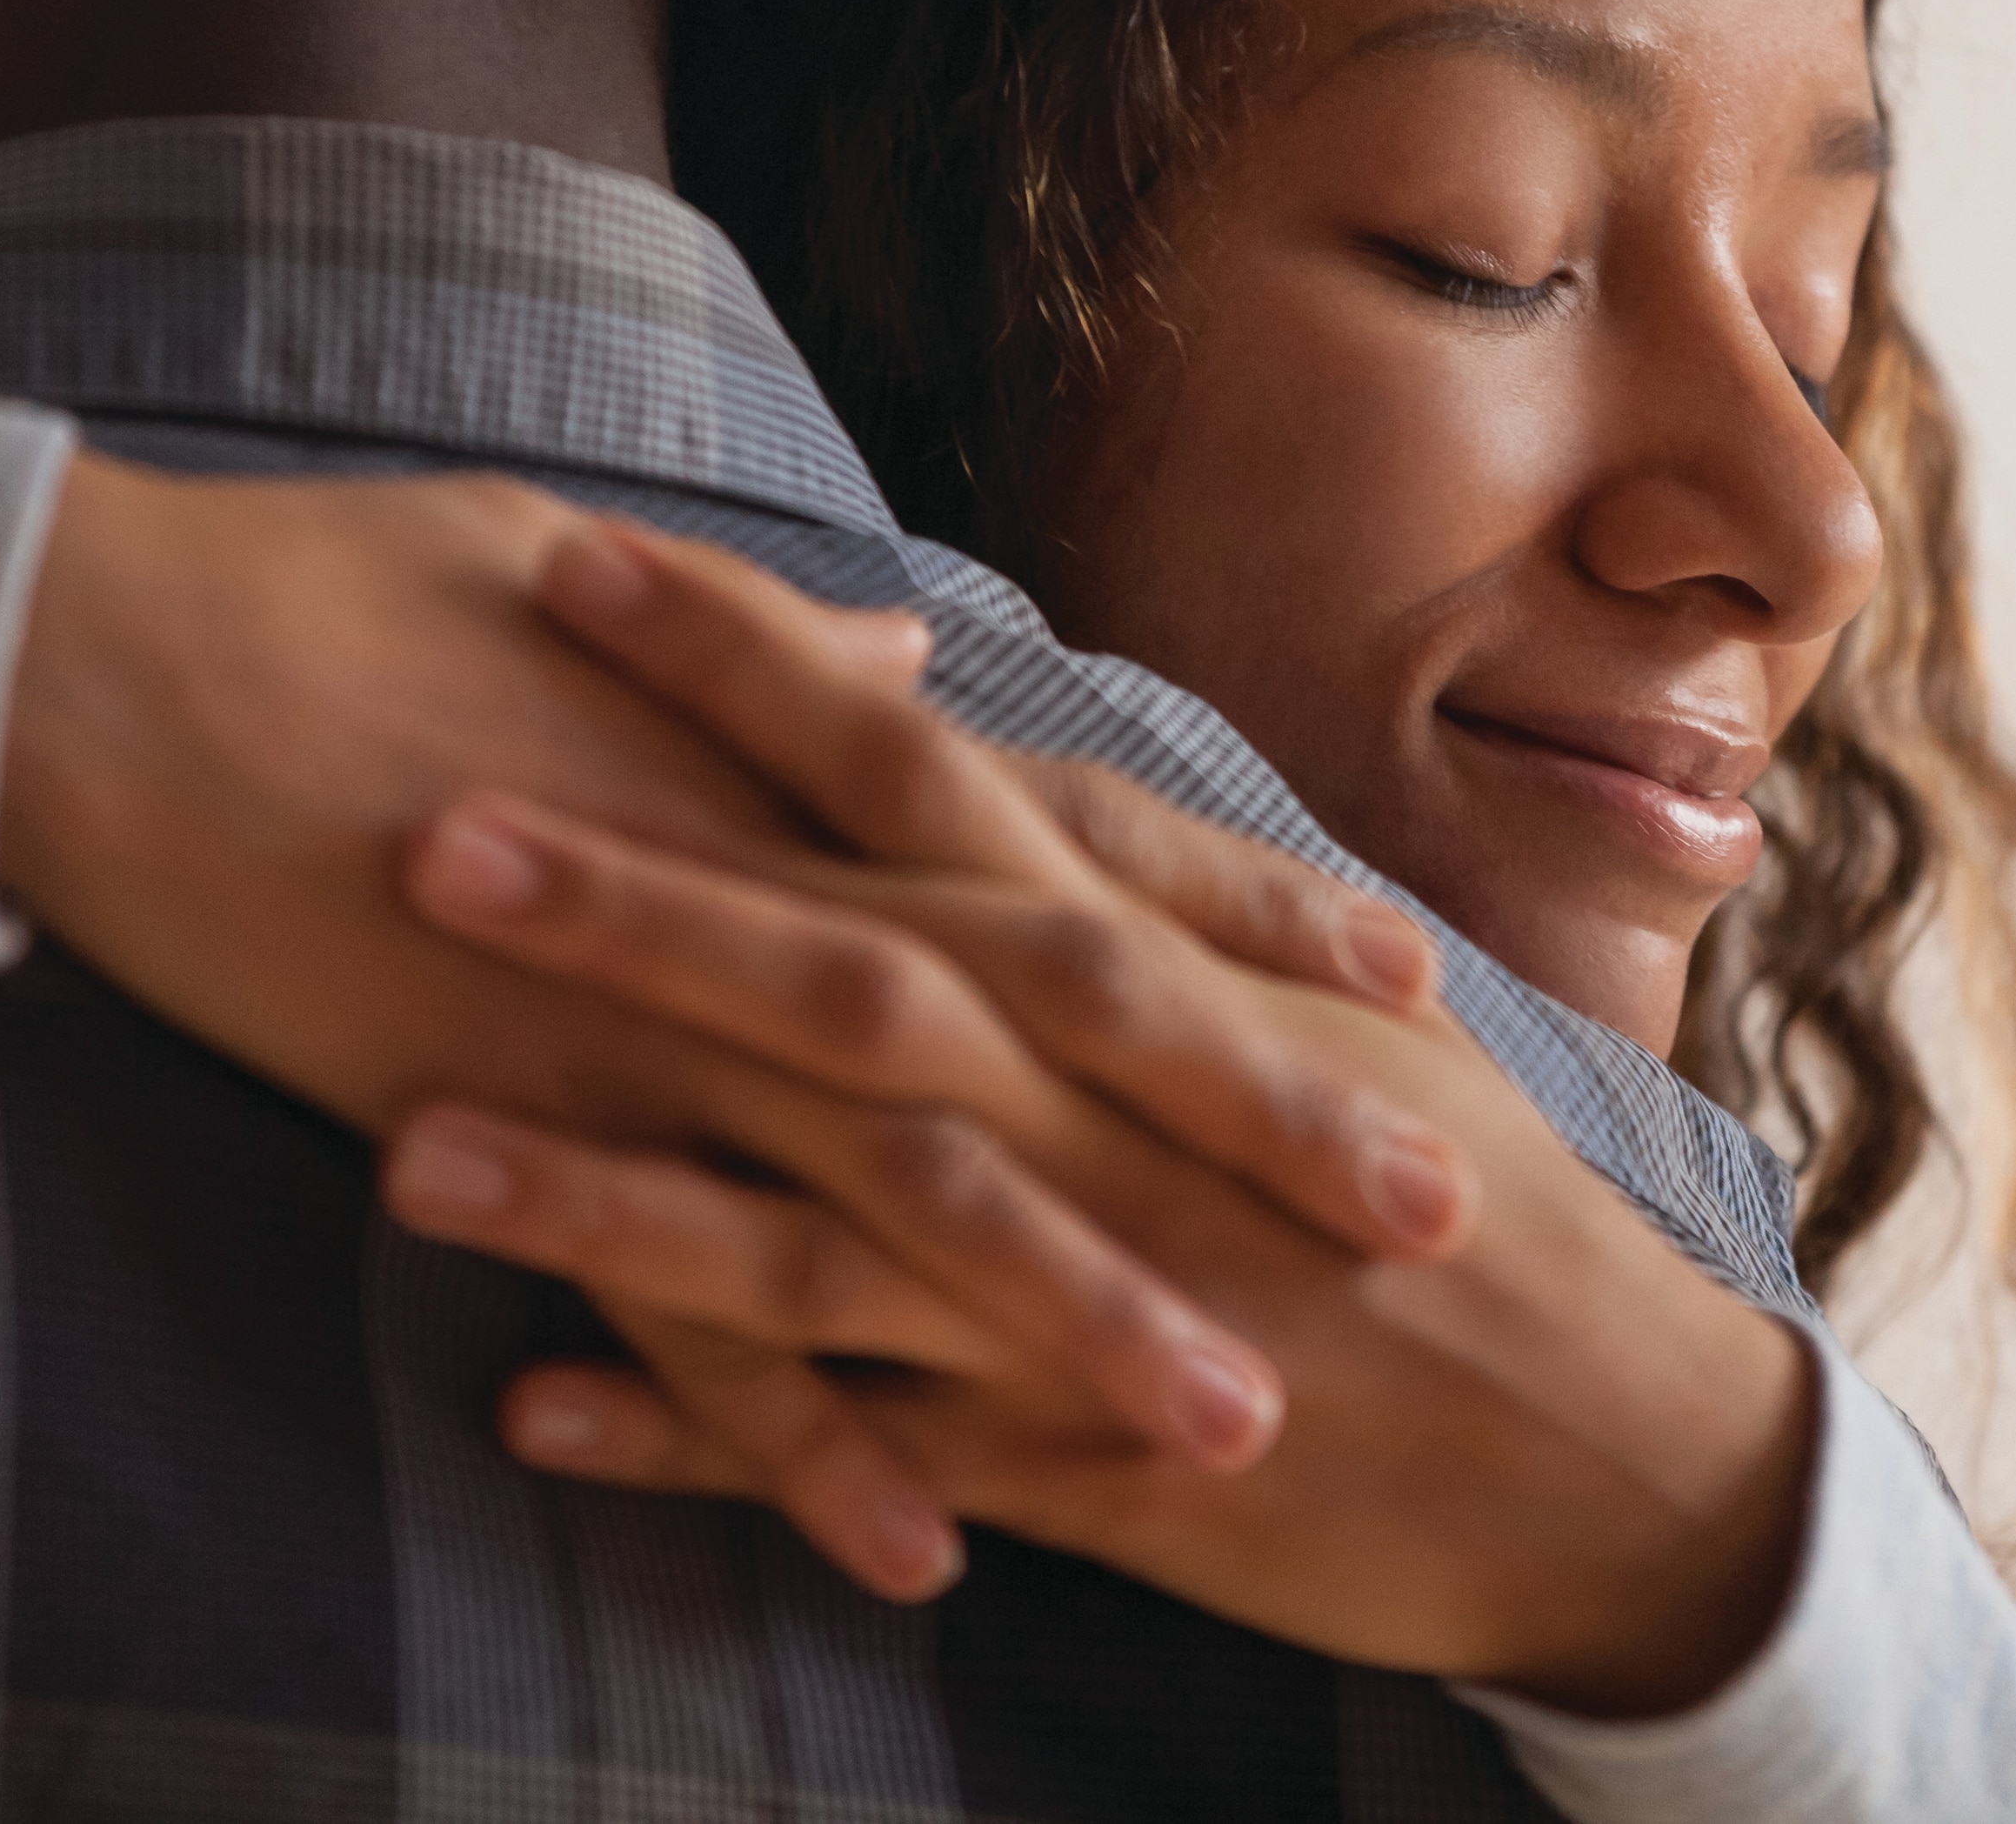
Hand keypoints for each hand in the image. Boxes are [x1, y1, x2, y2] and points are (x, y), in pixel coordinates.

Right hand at [0, 455, 1468, 1503]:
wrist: (89, 667)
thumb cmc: (331, 598)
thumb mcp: (586, 592)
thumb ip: (774, 663)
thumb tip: (898, 659)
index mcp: (791, 756)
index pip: (1073, 840)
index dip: (1244, 910)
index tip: (1403, 973)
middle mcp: (758, 884)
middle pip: (1056, 1021)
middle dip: (1252, 1126)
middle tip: (1434, 1220)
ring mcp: (643, 1016)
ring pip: (908, 1189)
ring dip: (1077, 1317)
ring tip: (1235, 1426)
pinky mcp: (510, 1124)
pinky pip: (683, 1315)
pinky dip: (802, 1440)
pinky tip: (918, 1547)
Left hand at [395, 524, 1824, 1714]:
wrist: (1617, 1447)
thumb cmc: (1463, 1206)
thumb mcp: (1314, 1009)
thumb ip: (1138, 886)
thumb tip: (997, 753)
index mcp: (1147, 963)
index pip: (921, 767)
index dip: (750, 663)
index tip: (575, 555)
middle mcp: (1102, 1102)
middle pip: (841, 971)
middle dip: (634, 896)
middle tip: (420, 816)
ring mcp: (1086, 1285)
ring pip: (811, 1223)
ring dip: (607, 1187)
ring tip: (398, 1146)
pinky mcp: (1076, 1459)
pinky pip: (852, 1444)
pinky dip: (695, 1434)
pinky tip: (525, 1414)